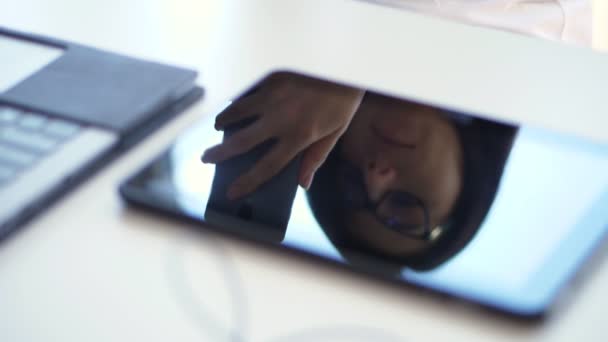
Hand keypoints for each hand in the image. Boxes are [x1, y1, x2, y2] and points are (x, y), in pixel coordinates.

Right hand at [202, 73, 363, 198]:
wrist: (345, 67)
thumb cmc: (342, 101)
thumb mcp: (335, 133)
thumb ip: (316, 158)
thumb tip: (303, 183)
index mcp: (299, 137)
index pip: (268, 167)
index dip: (248, 182)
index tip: (233, 192)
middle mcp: (282, 119)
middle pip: (242, 142)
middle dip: (220, 153)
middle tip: (206, 158)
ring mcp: (273, 97)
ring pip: (237, 112)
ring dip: (224, 121)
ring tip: (219, 125)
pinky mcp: (271, 79)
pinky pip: (247, 92)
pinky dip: (237, 99)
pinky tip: (234, 102)